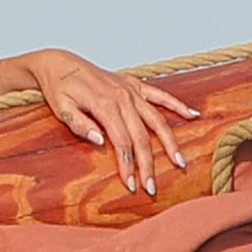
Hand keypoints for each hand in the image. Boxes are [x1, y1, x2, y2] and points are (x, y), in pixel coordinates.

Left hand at [29, 47, 198, 195]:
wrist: (60, 64)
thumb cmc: (59, 89)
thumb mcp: (61, 109)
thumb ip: (80, 125)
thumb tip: (99, 140)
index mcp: (104, 105)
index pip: (121, 142)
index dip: (127, 165)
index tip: (131, 185)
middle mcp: (122, 98)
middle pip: (141, 136)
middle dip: (148, 164)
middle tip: (152, 187)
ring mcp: (131, 91)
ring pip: (156, 119)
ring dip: (169, 142)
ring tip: (180, 162)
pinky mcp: (134, 85)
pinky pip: (160, 95)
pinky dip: (177, 105)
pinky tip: (192, 115)